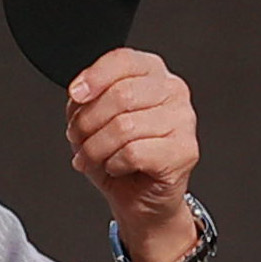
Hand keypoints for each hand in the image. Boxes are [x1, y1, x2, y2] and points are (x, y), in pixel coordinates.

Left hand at [67, 49, 199, 261]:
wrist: (141, 201)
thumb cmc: (120, 158)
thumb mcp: (94, 120)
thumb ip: (88, 99)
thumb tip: (80, 95)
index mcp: (153, 74)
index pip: (123, 60)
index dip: (94, 77)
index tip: (76, 95)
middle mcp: (173, 92)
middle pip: (121, 94)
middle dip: (88, 122)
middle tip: (78, 139)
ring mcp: (184, 121)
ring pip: (124, 126)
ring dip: (96, 148)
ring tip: (91, 158)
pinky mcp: (184, 151)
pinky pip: (134, 152)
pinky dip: (115, 163)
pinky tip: (117, 167)